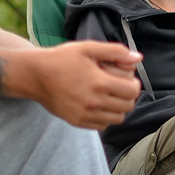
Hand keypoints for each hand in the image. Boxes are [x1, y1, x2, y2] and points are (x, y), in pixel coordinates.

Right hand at [20, 41, 141, 129]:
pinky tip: (98, 105)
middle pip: (127, 106)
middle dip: (127, 96)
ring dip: (118, 108)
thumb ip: (115, 52)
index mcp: (99, 82)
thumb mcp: (88, 48)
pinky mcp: (77, 121)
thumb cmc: (62, 59)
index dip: (133, 83)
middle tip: (119, 87)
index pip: (132, 91)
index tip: (127, 79)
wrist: (36, 75)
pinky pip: (102, 126)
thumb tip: (138, 58)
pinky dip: (105, 117)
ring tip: (109, 96)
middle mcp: (94, 102)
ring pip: (117, 119)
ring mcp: (85, 114)